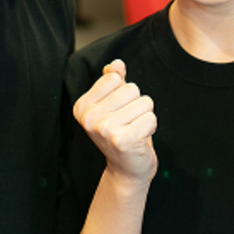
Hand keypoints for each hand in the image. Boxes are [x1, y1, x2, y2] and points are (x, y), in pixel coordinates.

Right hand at [73, 59, 157, 185]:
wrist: (126, 169)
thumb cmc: (121, 132)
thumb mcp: (113, 104)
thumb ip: (113, 81)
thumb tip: (116, 64)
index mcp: (82, 106)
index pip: (114, 77)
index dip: (123, 91)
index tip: (117, 111)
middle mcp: (90, 118)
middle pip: (131, 89)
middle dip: (136, 104)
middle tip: (128, 123)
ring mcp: (105, 130)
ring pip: (144, 102)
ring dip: (145, 116)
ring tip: (134, 130)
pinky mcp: (124, 140)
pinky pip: (151, 118)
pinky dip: (151, 127)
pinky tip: (140, 138)